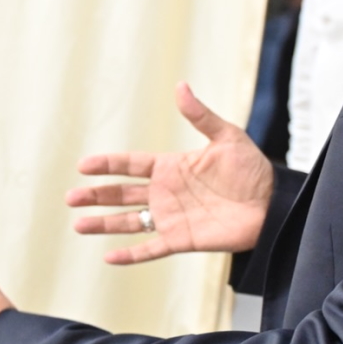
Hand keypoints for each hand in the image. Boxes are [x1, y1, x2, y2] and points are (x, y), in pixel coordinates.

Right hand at [67, 82, 273, 264]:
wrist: (272, 205)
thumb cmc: (252, 169)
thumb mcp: (226, 137)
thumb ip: (200, 116)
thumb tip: (180, 87)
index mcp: (171, 167)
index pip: (130, 165)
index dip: (107, 165)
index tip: (83, 166)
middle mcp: (165, 193)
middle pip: (121, 194)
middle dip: (95, 196)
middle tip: (71, 198)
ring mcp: (170, 218)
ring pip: (128, 222)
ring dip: (103, 224)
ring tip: (78, 225)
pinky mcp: (181, 240)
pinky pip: (151, 248)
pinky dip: (131, 254)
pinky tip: (109, 257)